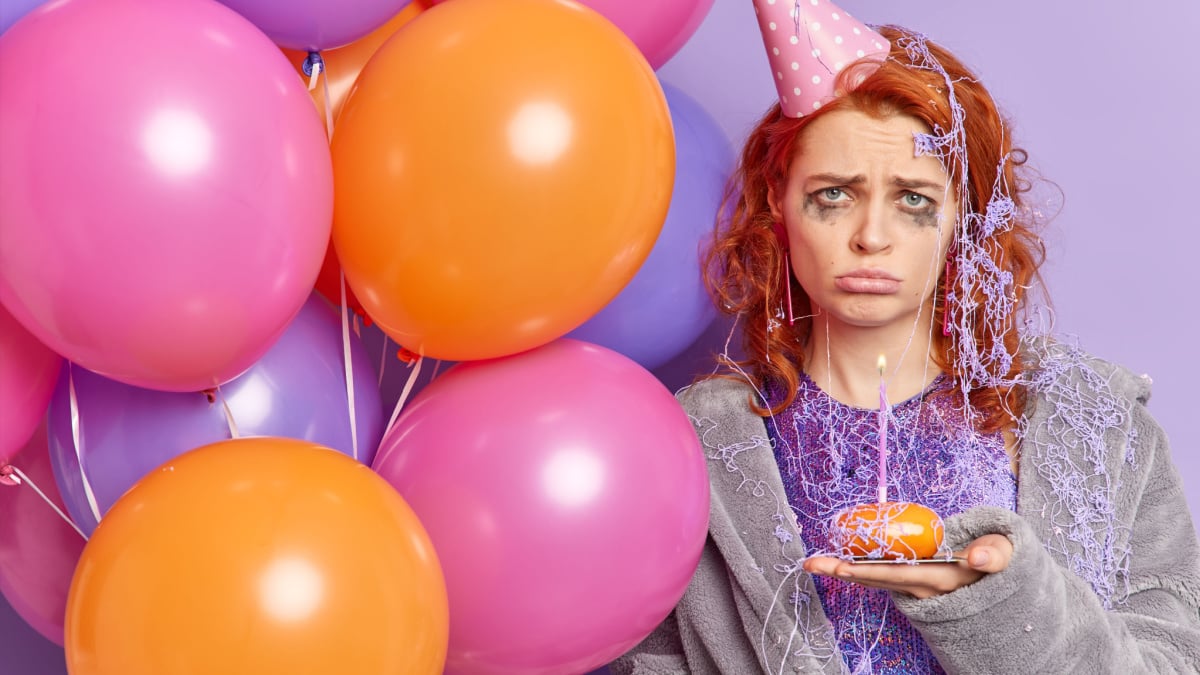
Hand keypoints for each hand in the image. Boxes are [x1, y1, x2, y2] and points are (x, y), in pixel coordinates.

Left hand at [802, 534, 1012, 599]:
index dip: (870, 571)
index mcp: (943, 579)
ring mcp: (917, 588)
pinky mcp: (913, 583)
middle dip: (843, 573)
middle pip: (877, 581)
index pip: (899, 575)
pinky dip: (860, 570)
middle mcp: (925, 588)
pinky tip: (839, 562)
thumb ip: (995, 554)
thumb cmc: (1001, 560)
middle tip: (811, 564)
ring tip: (814, 564)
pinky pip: (882, 577)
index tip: (842, 567)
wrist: (1005, 584)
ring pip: (876, 580)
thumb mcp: (1007, 554)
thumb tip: (975, 557)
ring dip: (845, 571)